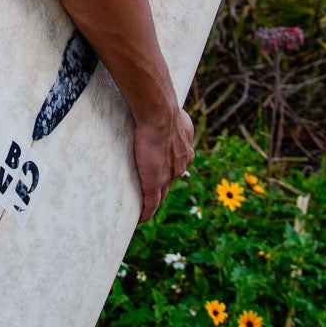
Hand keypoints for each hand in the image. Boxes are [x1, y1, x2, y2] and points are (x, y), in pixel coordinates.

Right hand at [133, 106, 194, 221]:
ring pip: (161, 194)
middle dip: (162, 187)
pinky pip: (151, 204)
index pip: (176, 164)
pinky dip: (146, 212)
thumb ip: (169, 117)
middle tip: (149, 191)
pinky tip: (140, 220)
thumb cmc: (161, 106)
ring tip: (143, 207)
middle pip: (171, 181)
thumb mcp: (171, 112)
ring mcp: (169, 175)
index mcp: (185, 148)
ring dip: (153, 201)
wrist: (159, 113)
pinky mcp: (155, 183)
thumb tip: (161, 108)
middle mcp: (181, 164)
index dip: (168, 169)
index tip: (160, 170)